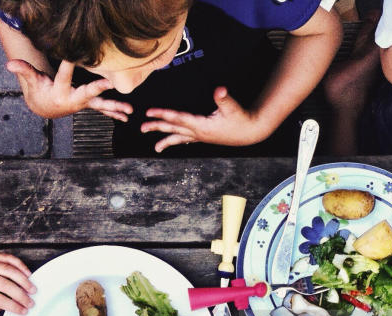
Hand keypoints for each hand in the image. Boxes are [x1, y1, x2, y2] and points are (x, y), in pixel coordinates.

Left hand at [0, 247, 34, 313]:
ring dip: (25, 282)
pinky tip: (28, 274)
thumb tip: (5, 307)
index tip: (24, 311)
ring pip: (12, 272)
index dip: (14, 307)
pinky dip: (21, 266)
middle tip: (31, 303)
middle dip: (23, 297)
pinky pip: (10, 259)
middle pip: (8, 287)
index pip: (0, 300)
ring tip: (33, 290)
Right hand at [7, 59, 132, 121]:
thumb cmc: (38, 90)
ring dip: (115, 107)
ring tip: (129, 110)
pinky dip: (115, 113)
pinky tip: (127, 116)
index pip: (63, 76)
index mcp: (59, 92)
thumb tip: (9, 64)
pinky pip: (103, 110)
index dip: (67, 65)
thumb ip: (23, 70)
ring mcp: (83, 104)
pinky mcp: (88, 105)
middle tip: (109, 83)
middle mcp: (73, 100)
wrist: (44, 107)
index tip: (72, 55)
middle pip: (87, 93)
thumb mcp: (31, 80)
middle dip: (98, 88)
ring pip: (100, 106)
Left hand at [141, 87, 270, 151]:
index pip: (177, 119)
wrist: (250, 133)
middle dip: (157, 128)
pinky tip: (174, 142)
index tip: (149, 112)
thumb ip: (224, 99)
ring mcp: (201, 137)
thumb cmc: (242, 119)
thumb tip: (219, 90)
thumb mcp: (233, 108)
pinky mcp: (205, 137)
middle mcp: (199, 133)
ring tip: (156, 148)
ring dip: (166, 141)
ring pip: (179, 138)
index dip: (162, 114)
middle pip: (173, 130)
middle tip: (141, 128)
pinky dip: (179, 140)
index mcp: (202, 126)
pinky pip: (187, 140)